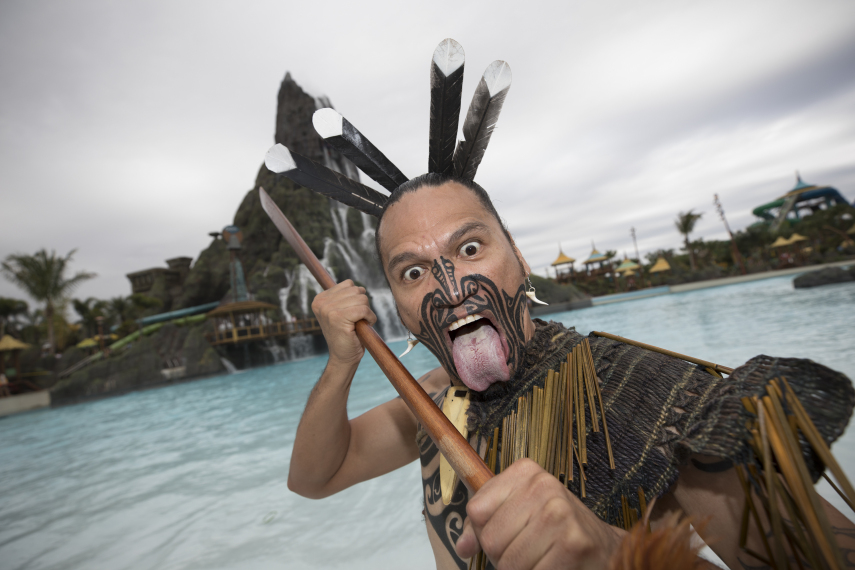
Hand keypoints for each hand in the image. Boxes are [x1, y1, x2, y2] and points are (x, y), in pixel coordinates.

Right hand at [311, 279, 376, 366]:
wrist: (343, 357)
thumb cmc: (346, 335)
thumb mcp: (341, 312)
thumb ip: (345, 297)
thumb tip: (358, 286)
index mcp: (320, 299)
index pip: (348, 284)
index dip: (356, 298)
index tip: (350, 314)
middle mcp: (321, 303)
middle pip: (356, 290)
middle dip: (362, 304)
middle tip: (357, 319)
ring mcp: (328, 310)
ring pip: (361, 298)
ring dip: (366, 312)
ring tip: (359, 323)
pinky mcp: (338, 318)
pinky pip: (364, 309)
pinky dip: (370, 317)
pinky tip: (364, 326)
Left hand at [456, 459, 624, 568]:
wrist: (605, 548)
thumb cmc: (557, 531)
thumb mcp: (521, 513)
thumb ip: (488, 524)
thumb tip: (463, 546)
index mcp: (525, 472)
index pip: (477, 510)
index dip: (484, 533)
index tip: (507, 535)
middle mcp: (543, 486)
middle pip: (490, 539)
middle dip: (503, 557)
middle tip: (529, 553)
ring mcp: (559, 514)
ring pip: (508, 563)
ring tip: (542, 561)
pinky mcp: (572, 544)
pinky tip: (554, 569)